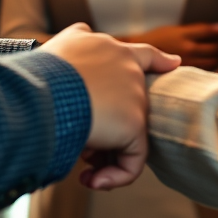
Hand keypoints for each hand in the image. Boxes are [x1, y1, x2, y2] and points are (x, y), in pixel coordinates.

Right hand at [42, 23, 179, 189]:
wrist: (45, 91)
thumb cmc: (43, 72)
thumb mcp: (62, 45)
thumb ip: (78, 41)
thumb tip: (83, 38)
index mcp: (111, 48)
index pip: (143, 54)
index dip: (160, 61)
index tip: (174, 64)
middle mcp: (127, 67)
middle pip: (129, 104)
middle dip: (107, 128)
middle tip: (85, 146)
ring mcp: (134, 95)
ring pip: (128, 134)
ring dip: (104, 154)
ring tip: (82, 165)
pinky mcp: (134, 123)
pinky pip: (132, 160)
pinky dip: (114, 176)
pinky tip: (90, 180)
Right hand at [125, 22, 217, 69]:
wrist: (138, 54)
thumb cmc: (157, 40)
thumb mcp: (173, 30)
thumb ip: (192, 32)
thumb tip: (214, 30)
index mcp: (183, 34)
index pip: (207, 31)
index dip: (217, 29)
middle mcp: (187, 48)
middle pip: (214, 48)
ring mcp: (187, 62)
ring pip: (212, 62)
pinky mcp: (185, 74)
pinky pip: (204, 71)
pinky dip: (210, 68)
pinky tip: (209, 66)